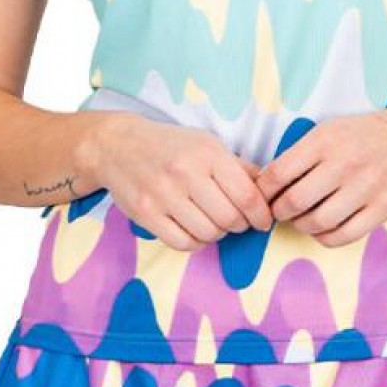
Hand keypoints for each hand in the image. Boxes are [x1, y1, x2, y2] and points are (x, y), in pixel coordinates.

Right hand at [98, 116, 273, 251]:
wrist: (118, 146)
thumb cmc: (170, 145)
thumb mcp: (207, 143)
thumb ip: (238, 166)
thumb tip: (269, 188)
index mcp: (207, 153)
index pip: (246, 195)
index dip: (261, 214)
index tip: (263, 221)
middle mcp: (186, 173)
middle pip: (229, 219)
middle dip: (240, 225)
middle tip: (238, 222)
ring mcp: (163, 195)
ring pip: (208, 233)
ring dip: (218, 234)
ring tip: (215, 222)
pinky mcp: (146, 214)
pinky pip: (183, 243)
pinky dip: (197, 242)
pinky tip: (196, 230)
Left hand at [252, 112, 386, 246]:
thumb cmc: (366, 133)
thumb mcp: (329, 130)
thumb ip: (300, 154)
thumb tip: (267, 183)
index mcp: (324, 141)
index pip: (278, 173)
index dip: (263, 191)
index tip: (261, 197)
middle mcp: (343, 165)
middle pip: (294, 202)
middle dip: (279, 212)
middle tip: (279, 212)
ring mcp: (364, 189)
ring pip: (317, 222)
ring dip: (301, 226)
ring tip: (301, 220)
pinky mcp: (382, 209)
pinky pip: (344, 235)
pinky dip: (326, 238)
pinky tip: (323, 229)